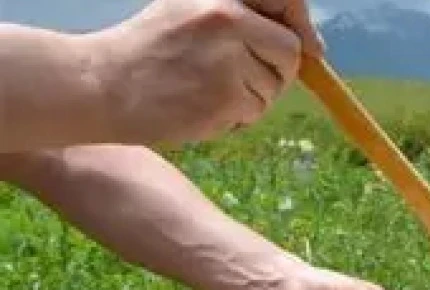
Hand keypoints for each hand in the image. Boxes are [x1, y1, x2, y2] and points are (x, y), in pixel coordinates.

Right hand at [87, 0, 319, 144]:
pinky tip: (201, 108)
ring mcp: (229, 60)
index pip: (288, 1)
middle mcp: (228, 19)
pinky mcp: (226, 98)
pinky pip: (254, 113)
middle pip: (290, 52)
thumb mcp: (189, 8)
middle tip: (237, 78)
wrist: (100, 85)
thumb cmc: (147, 50)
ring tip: (205, 90)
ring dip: (251, 97)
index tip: (311, 47)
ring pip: (273, 88)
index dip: (302, 26)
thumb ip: (244, 16)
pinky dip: (236, 118)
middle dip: (276, 71)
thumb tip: (310, 44)